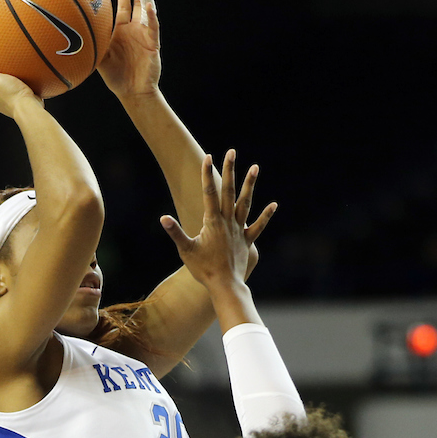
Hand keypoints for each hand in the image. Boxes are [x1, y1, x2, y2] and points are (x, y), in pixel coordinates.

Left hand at [98, 0, 160, 99]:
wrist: (132, 93)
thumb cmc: (116, 78)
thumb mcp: (99, 59)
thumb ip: (90, 46)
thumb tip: (69, 39)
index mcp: (122, 31)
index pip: (123, 6)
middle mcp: (134, 30)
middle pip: (138, 3)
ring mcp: (144, 36)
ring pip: (147, 11)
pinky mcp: (153, 44)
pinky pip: (152, 28)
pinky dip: (151, 17)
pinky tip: (149, 7)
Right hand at [161, 151, 277, 287]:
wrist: (225, 286)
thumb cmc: (203, 270)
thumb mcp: (186, 250)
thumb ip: (175, 232)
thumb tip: (162, 218)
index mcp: (212, 222)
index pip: (209, 192)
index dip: (207, 173)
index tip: (208, 156)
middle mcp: (228, 222)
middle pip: (228, 191)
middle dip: (230, 170)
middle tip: (232, 151)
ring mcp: (239, 231)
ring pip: (246, 203)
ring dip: (250, 185)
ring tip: (255, 167)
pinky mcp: (247, 241)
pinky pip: (258, 227)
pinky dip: (266, 216)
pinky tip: (274, 205)